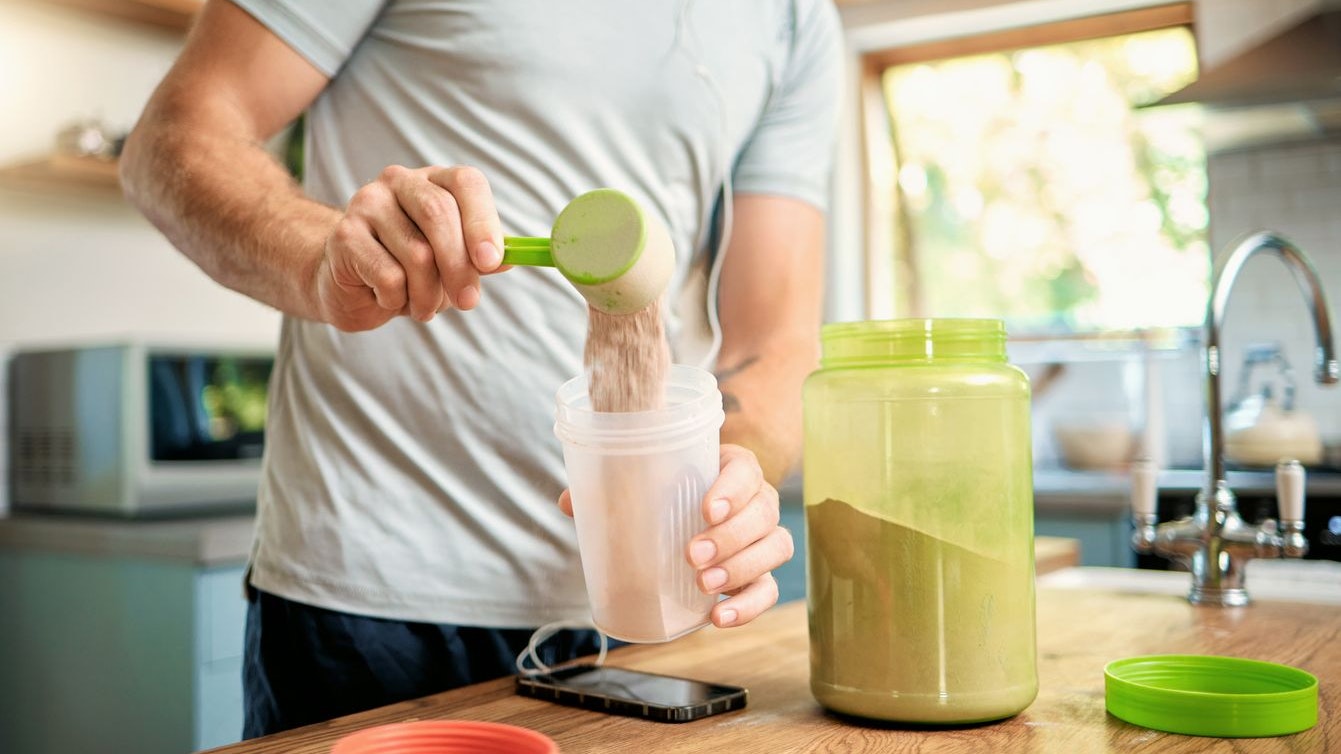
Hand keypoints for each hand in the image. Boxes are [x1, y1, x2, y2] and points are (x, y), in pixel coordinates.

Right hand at [314, 164, 503, 330]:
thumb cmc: (409, 268)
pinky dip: (398, 299)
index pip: (466, 183)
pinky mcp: (345, 234)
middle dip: (460, 267)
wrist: (350, 284)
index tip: (492, 261)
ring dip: (428, 294)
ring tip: (424, 306)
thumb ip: (481, 258)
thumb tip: (513, 258)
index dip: (482, 222)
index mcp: (435, 180)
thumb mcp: (453, 262)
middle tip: (468, 302)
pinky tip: (390, 298)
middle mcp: (400, 181)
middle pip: (439, 214)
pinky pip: (388, 276)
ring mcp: (368, 203)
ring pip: (417, 254)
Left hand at [555, 443, 794, 628]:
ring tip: (703, 585)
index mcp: (732, 468)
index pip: (747, 470)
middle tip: (691, 555)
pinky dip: (749, 606)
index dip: (733, 489)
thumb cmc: (667, 493)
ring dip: (741, 568)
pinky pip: (768, 590)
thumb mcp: (644, 484)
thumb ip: (609, 488)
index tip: (705, 509)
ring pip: (775, 547)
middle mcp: (756, 500)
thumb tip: (569, 502)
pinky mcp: (761, 574)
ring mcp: (763, 538)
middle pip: (764, 512)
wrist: (690, 516)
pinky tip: (719, 618)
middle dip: (731, 536)